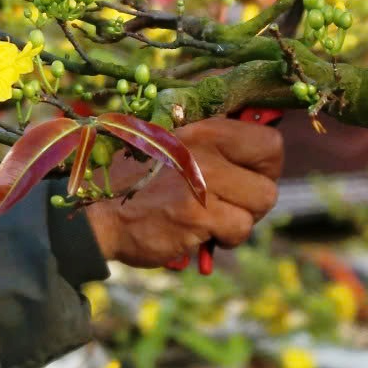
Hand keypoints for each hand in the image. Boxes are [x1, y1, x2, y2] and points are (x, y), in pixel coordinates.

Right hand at [85, 115, 282, 268]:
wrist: (98, 213)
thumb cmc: (138, 178)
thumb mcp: (173, 142)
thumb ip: (213, 141)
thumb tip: (262, 135)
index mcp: (204, 128)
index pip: (270, 142)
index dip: (266, 165)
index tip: (249, 176)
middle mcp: (207, 150)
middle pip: (269, 181)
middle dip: (256, 198)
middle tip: (233, 204)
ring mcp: (203, 182)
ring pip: (259, 206)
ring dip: (240, 220)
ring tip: (212, 219)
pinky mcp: (197, 216)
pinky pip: (238, 230)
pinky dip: (224, 238)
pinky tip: (201, 234)